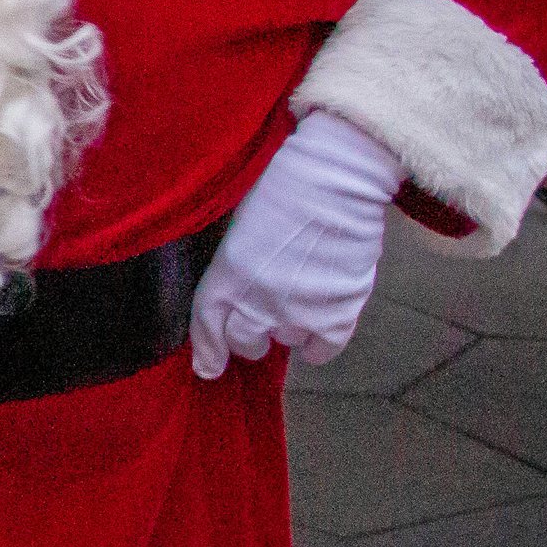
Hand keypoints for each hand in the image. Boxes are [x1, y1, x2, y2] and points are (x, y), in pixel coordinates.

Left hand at [190, 110, 405, 378]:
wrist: (339, 178)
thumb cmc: (285, 186)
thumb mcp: (239, 222)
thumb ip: (234, 264)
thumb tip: (236, 290)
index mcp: (227, 273)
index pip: (207, 325)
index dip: (208, 350)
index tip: (209, 367)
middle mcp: (258, 300)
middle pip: (245, 343)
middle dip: (249, 337)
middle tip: (263, 319)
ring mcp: (298, 312)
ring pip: (285, 341)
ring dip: (288, 328)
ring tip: (301, 297)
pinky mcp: (338, 315)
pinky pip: (323, 350)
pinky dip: (320, 343)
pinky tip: (322, 323)